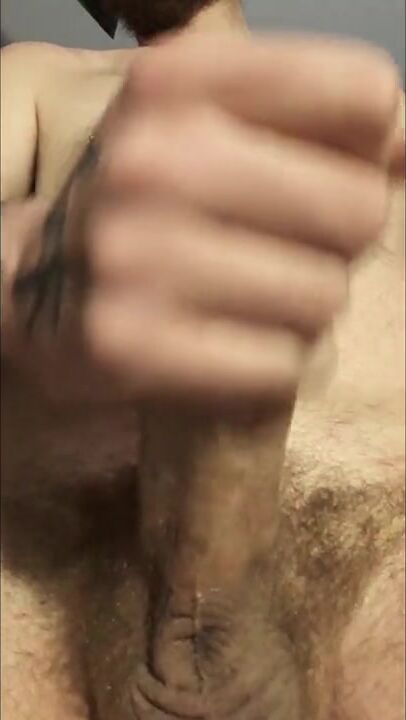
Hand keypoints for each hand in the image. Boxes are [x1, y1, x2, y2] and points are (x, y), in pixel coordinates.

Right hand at [25, 34, 402, 405]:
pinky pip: (279, 367)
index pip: (363, 94)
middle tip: (283, 250)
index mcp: (179, 82)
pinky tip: (225, 345)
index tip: (334, 171)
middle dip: (337, 243)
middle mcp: (153, 160)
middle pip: (359, 208)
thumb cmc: (145, 206)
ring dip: (301, 310)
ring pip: (323, 298)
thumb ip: (321, 126)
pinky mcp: (129, 346)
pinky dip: (269, 365)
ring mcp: (136, 256)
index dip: (373, 147)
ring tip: (246, 300)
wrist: (35, 284)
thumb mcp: (210, 130)